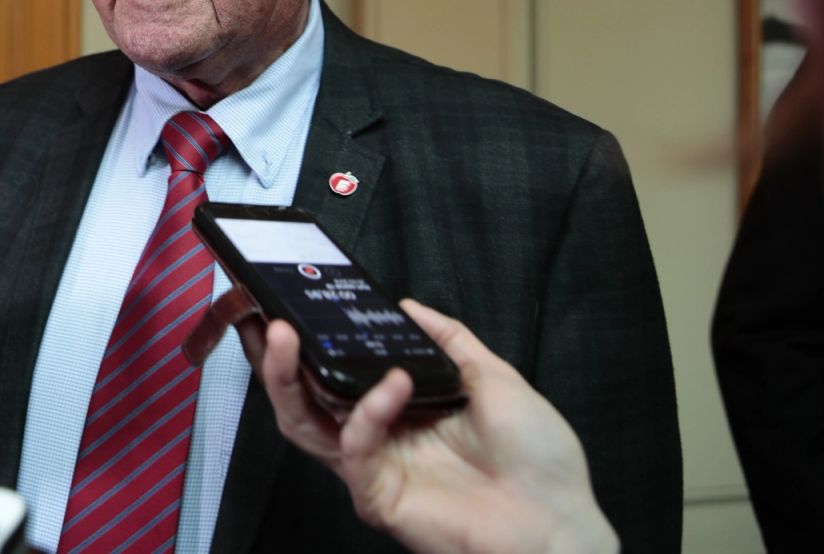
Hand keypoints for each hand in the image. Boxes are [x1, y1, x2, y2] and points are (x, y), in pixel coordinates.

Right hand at [244, 300, 617, 553]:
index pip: (336, 371)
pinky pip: (355, 450)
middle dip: (273, 358)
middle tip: (264, 317)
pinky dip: (369, 412)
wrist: (560, 521)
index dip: (307, 341)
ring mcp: (374, 468)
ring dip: (287, 379)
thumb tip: (408, 305)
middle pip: (303, 397)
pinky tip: (394, 384)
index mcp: (401, 407)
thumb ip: (450, 340)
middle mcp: (378, 436)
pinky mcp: (378, 497)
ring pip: (305, 426)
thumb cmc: (539, 458)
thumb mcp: (496, 378)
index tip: (287, 302)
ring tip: (286, 336)